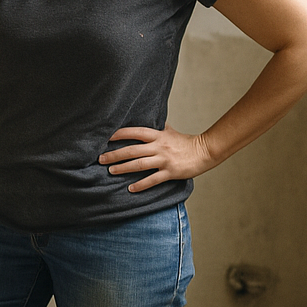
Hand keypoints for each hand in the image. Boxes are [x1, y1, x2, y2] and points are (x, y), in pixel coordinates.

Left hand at [100, 126, 219, 192]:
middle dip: (115, 154)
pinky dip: (141, 185)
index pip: (135, 132)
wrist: (205, 151)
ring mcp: (164, 160)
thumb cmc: (186, 142)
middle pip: (133, 150)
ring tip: (111, 171)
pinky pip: (153, 179)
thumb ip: (157, 127)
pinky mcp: (170, 172)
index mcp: (158, 136)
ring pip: (140, 164)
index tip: (106, 137)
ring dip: (123, 168)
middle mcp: (159, 146)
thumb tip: (147, 117)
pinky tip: (131, 188)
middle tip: (101, 158)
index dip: (120, 134)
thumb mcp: (170, 131)